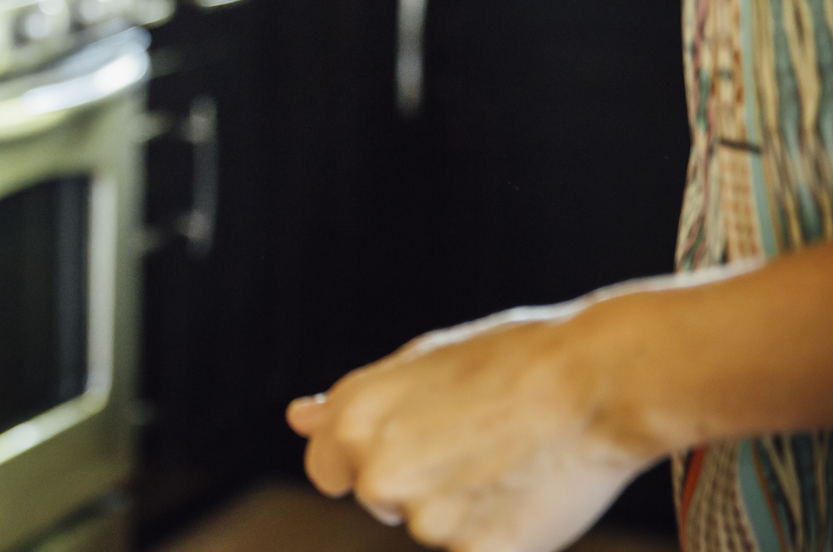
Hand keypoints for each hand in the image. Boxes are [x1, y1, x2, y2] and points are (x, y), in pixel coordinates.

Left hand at [286, 303, 662, 551]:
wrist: (596, 385)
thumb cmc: (509, 362)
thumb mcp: (417, 363)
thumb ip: (351, 403)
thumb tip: (297, 419)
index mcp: (352, 420)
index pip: (326, 470)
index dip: (365, 458)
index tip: (408, 441)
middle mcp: (376, 474)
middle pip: (379, 499)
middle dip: (415, 480)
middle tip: (473, 440)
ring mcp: (425, 521)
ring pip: (431, 526)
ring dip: (460, 507)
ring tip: (506, 456)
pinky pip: (473, 551)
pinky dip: (496, 535)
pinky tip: (523, 492)